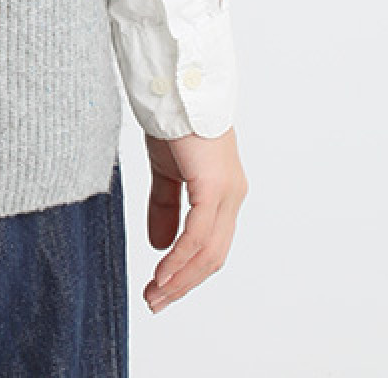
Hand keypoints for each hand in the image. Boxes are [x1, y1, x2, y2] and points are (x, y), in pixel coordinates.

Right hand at [141, 126, 246, 312]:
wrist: (173, 84)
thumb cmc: (172, 118)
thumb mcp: (165, 169)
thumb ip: (165, 205)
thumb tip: (161, 245)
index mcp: (223, 191)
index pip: (210, 244)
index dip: (187, 270)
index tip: (160, 288)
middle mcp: (232, 195)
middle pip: (214, 256)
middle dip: (183, 283)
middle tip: (155, 302)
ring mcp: (226, 192)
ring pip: (209, 252)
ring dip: (180, 278)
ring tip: (155, 294)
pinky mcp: (213, 186)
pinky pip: (198, 234)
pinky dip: (180, 258)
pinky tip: (162, 272)